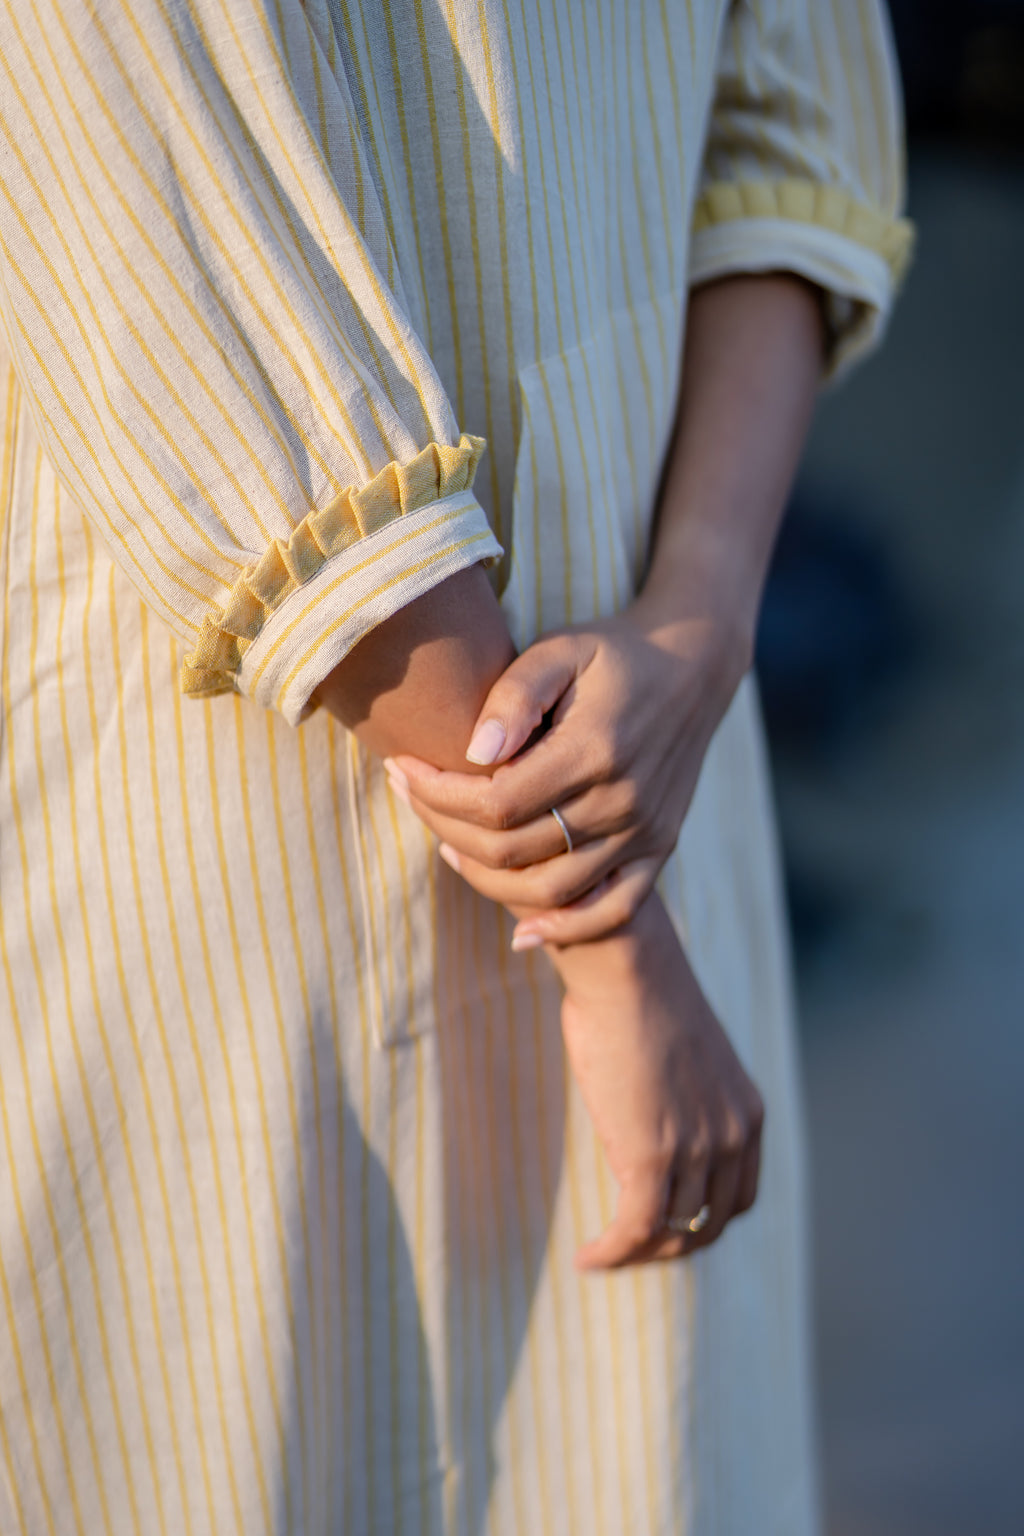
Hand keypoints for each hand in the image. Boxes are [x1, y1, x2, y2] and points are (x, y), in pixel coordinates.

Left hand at [385, 595, 748, 944]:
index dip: (437, 795)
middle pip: (511, 850)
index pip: (495, 802)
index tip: (403, 768)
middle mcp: (623, 801)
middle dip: (443, 827)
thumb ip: (515, 694)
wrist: (693, 666)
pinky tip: (523, 932)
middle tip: (408, 794)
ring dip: (485, 878)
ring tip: (445, 844)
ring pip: (549, 888)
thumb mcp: (561, 650)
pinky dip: (566, 929)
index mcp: (595, 750)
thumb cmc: (613, 653)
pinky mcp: (658, 849)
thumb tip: (474, 754)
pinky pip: (611, 909)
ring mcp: (644, 832)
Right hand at [557, 895, 763, 1269]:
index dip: (701, 1219)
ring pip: (670, 1232)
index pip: (737, 1198)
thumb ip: (681, 1101)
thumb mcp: (682, 1059)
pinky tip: (586, 1257)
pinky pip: (635, 1228)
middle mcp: (733, 1138)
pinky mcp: (653, 1156)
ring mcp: (698, 1150)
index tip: (663, 1223)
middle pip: (708, 1223)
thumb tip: (647, 1118)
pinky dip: (611, 1252)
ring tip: (600, 1254)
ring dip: (634, 1252)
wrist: (627, 971)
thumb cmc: (638, 998)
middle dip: (668, 1244)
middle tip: (627, 1248)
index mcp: (747, 1114)